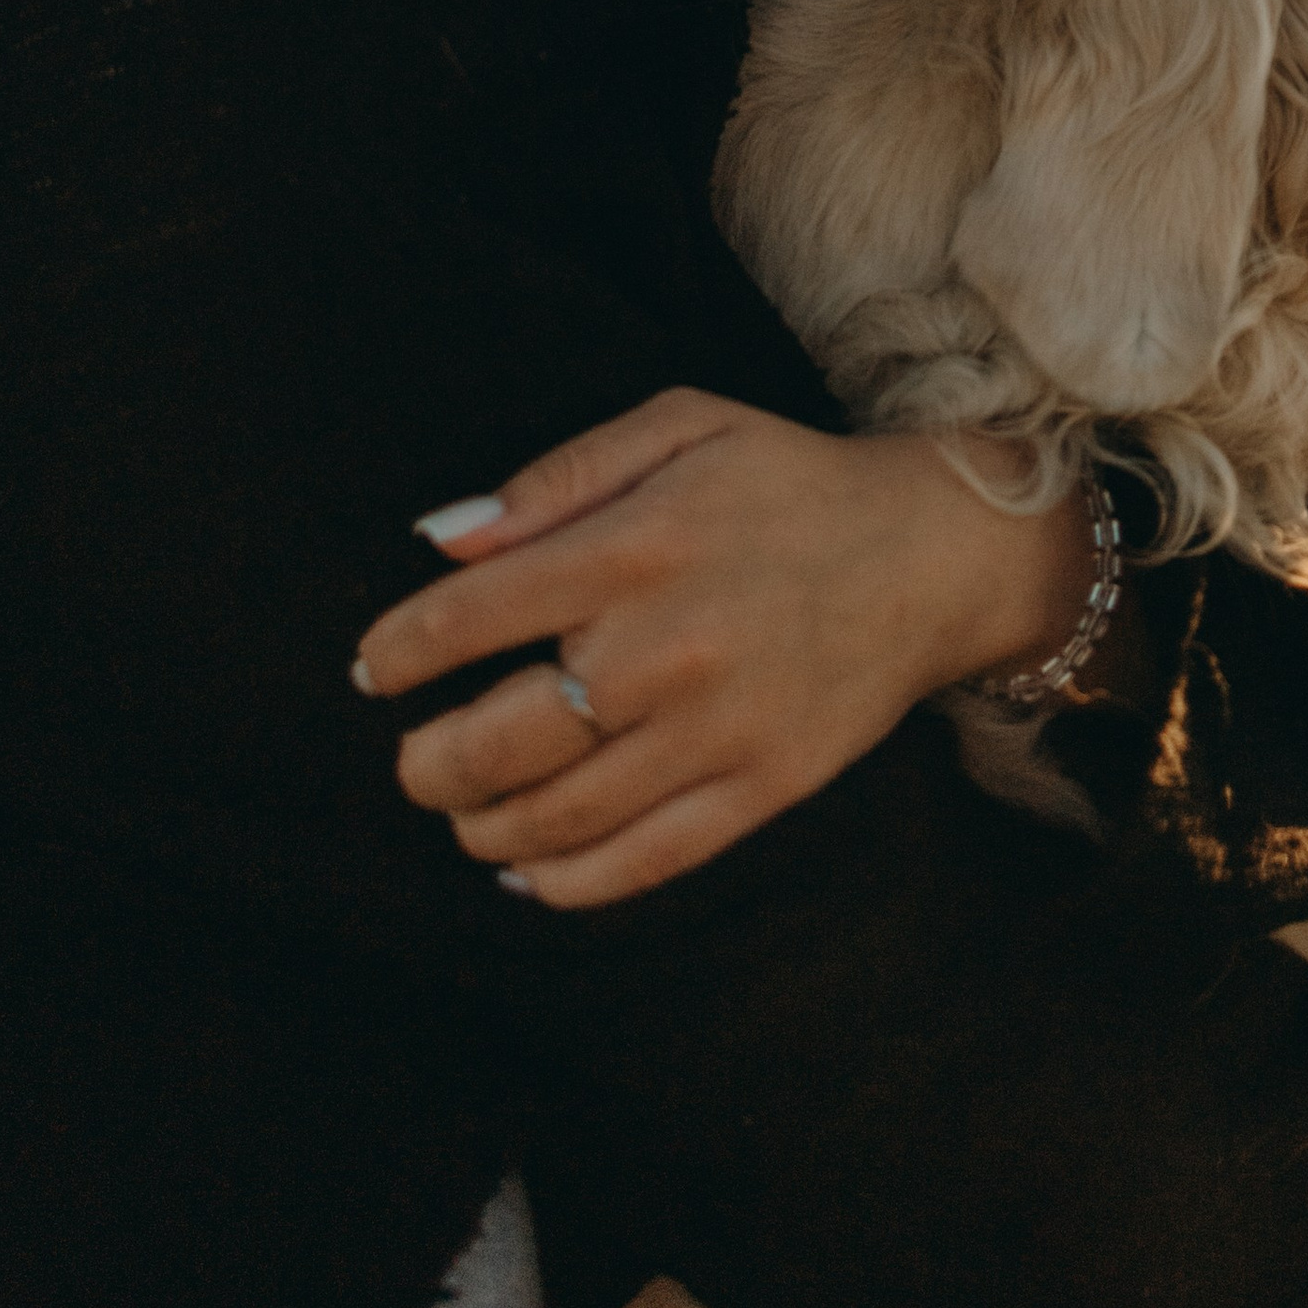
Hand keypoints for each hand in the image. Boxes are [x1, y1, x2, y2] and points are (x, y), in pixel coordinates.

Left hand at [351, 390, 1102, 905]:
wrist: (930, 552)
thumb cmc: (786, 481)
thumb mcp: (679, 425)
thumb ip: (556, 477)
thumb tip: (443, 541)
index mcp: (637, 545)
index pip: (471, 615)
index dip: (400, 651)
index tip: (377, 668)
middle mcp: (667, 647)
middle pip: (497, 741)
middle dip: (428, 762)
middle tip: (415, 758)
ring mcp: (716, 730)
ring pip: (555, 817)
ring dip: (480, 825)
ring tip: (462, 810)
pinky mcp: (760, 790)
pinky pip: (637, 863)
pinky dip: (560, 882)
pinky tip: (525, 868)